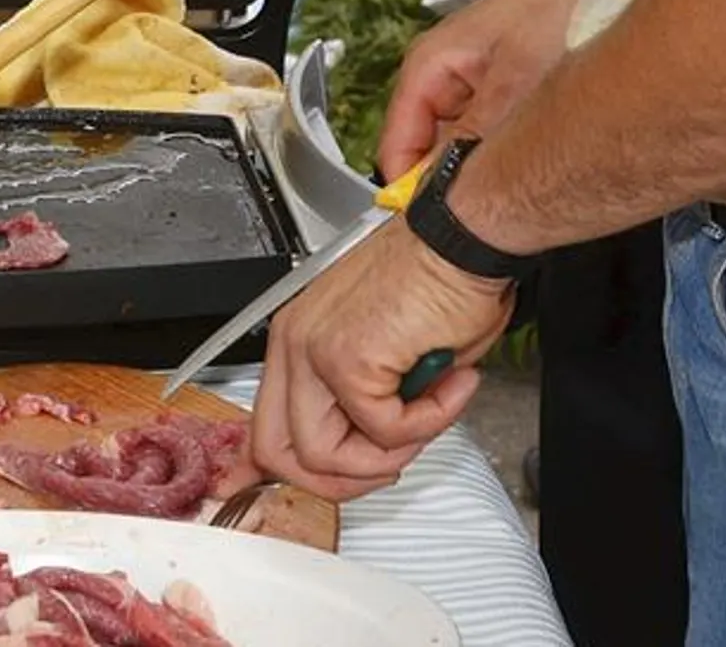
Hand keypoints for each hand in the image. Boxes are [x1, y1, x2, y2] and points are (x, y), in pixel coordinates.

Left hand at [250, 218, 514, 500]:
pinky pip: (385, 430)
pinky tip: (451, 385)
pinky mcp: (348, 358)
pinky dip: (430, 421)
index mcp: (296, 339)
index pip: (260, 423)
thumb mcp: (390, 350)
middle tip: (392, 461)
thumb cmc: (440, 278)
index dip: (268, 468)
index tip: (267, 488)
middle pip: (279, 452)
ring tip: (431, 414)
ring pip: (325, 456)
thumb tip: (359, 448)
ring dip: (392, 453)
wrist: (465, 236)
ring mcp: (314, 351)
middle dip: (343, 478)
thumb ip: (364, 400)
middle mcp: (294, 343)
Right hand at [376, 0, 593, 179]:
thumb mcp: (517, 79)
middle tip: (500, 194)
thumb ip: (476, 138)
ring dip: (496, 159)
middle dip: (462, 176)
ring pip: (469, 142)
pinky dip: (521, 143)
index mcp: (429, 66)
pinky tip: (550, 143)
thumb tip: (452, 193)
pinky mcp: (512, 83)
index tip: (445, 220)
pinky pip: (499, 130)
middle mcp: (449, 73)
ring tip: (535, 160)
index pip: (396, 150)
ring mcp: (481, 79)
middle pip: (433, 150)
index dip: (416, 191)